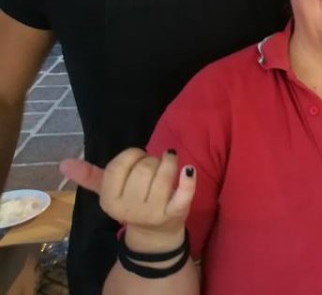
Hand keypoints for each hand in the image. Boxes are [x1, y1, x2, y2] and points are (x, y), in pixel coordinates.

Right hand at [60, 148, 194, 250]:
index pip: (118, 165)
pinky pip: (183, 195)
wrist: (154, 235)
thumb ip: (89, 176)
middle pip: (144, 168)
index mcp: (109, 201)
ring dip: (169, 162)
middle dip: (151, 159)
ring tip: (169, 161)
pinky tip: (188, 170)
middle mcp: (129, 208)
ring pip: (163, 174)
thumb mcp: (108, 192)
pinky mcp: (176, 213)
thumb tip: (64, 163)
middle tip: (152, 166)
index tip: (137, 158)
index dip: (132, 154)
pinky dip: (187, 181)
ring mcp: (154, 212)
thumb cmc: (131, 204)